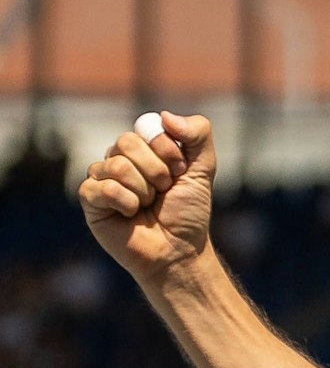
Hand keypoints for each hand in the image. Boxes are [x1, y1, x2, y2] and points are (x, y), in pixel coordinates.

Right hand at [79, 112, 216, 285]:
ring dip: (143, 190)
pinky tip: (130, 215)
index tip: (179, 172)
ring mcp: (102, 178)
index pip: (145, 127)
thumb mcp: (203, 169)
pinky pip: (103, 187)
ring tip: (148, 206)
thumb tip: (164, 115)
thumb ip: (197, 134)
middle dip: (156, 172)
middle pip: (126, 142)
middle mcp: (119, 159)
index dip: (166, 149)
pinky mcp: (90, 199)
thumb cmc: (188, 213)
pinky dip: (125, 203)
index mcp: (142, 148)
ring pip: (116, 165)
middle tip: (163, 191)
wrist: (180, 251)